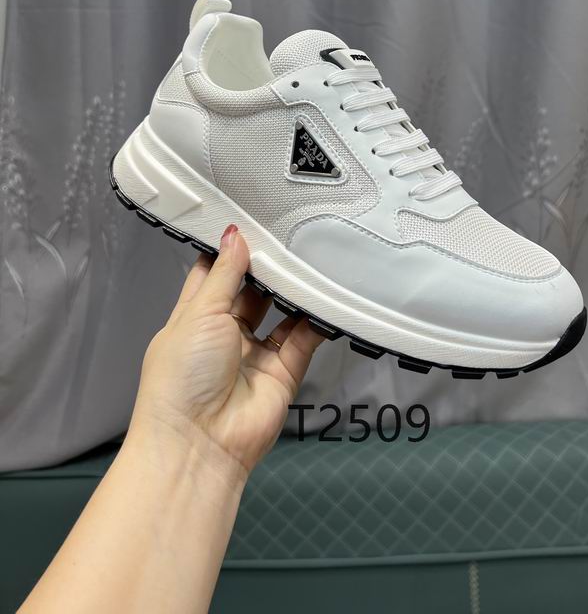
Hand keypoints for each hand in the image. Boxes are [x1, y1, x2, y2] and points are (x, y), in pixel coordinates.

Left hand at [129, 224, 324, 486]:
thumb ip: (224, 274)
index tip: (250, 221)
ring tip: (311, 259)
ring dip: (293, 291)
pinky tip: (325, 296)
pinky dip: (316, 320)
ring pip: (281, 313)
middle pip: (251, 291)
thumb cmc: (181, 379)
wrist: (200, 445)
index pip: (212, 275)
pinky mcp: (283, 372)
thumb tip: (233, 235)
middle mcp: (224, 334)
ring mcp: (255, 354)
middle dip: (267, 268)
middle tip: (289, 235)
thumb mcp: (199, 314)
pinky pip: (304, 339)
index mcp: (193, 318)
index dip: (229, 250)